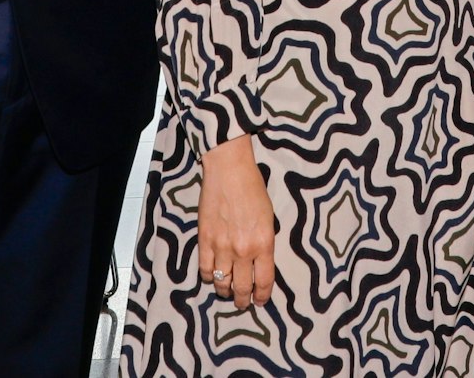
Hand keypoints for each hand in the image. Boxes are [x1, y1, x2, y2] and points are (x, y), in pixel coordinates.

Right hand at [197, 135, 274, 308]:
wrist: (229, 170)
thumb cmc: (253, 190)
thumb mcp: (269, 220)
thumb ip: (264, 244)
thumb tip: (259, 264)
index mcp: (264, 244)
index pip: (264, 282)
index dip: (262, 296)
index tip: (260, 301)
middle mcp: (243, 250)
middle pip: (242, 288)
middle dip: (242, 300)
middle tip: (242, 302)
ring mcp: (221, 246)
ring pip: (221, 283)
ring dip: (225, 291)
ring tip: (226, 291)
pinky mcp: (204, 239)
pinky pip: (204, 269)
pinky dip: (208, 277)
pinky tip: (212, 275)